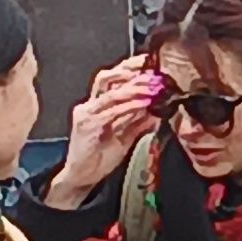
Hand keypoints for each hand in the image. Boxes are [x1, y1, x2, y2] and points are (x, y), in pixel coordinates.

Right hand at [48, 56, 162, 205]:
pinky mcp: (86, 125)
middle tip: (151, 71)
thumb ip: (139, 122)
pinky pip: (110, 111)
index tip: (152, 63)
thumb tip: (158, 111)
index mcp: (98, 104)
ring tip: (152, 87)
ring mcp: (86, 113)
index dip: (131, 69)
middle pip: (107, 76)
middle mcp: (90, 104)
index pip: (113, 78)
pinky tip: (143, 104)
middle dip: (130, 71)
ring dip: (133, 88)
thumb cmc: (101, 156)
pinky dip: (128, 106)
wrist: (83, 176)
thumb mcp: (126, 136)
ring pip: (110, 92)